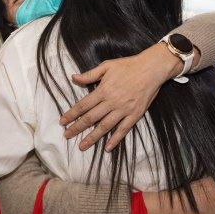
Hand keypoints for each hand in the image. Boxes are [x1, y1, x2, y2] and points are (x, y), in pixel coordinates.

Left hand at [60, 44, 180, 151]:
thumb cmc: (128, 65)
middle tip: (67, 136)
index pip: (83, 105)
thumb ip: (89, 75)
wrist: (152, 68)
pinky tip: (107, 148)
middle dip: (77, 128)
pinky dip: (115, 139)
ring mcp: (123, 110)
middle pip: (90, 118)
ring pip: (104, 126)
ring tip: (82, 146)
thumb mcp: (107, 66)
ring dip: (92, 137)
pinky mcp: (135, 114)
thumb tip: (73, 78)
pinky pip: (123, 129)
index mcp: (103, 90)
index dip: (71, 114)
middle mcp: (111, 102)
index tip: (62, 122)